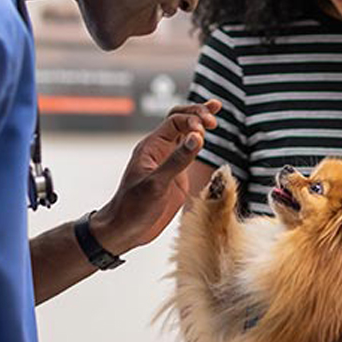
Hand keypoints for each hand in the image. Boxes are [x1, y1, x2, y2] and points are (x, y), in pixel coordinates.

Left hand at [91, 100, 221, 254]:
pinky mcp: (176, 174)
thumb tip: (197, 137)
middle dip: (197, 113)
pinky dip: (200, 141)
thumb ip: (177, 161)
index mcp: (151, 147)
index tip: (204, 129)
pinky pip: (189, 151)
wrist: (125, 230)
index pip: (174, 121)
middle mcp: (160, 150)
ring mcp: (169, 161)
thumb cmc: (133, 207)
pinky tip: (210, 136)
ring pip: (185, 133)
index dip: (192, 120)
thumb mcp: (156, 184)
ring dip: (199, 121)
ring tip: (216, 112)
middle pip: (179, 119)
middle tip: (214, 116)